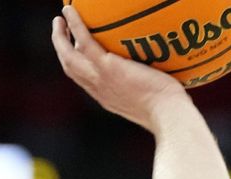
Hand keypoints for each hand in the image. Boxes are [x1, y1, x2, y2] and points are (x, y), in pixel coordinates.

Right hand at [51, 5, 188, 131]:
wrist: (167, 115)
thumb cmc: (170, 110)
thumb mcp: (154, 98)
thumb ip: (150, 84)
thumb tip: (165, 70)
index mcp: (107, 97)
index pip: (85, 79)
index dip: (76, 64)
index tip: (76, 49)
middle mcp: (98, 90)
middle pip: (70, 68)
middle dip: (62, 48)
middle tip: (60, 29)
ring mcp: (100, 79)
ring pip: (69, 56)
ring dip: (60, 35)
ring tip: (61, 16)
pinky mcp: (107, 68)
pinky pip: (84, 42)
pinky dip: (75, 25)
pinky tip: (71, 11)